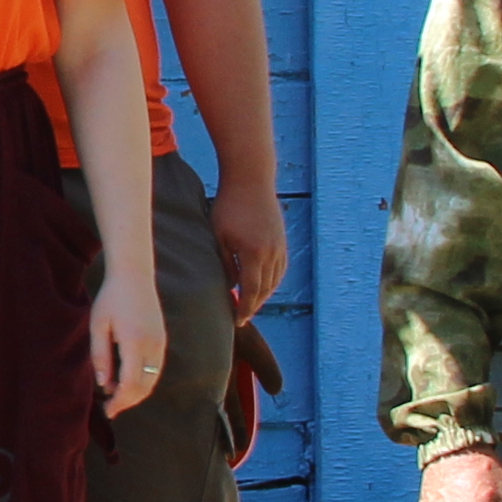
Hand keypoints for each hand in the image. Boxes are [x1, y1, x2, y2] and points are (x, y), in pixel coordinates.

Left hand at [91, 274, 168, 410]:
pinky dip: (143, 380)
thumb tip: (103, 384)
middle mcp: (152, 346)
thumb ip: (100, 356)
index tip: (108, 411)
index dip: (119, 401)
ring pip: (152, 379)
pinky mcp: (162, 340)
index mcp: (135, 342)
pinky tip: (127, 381)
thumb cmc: (111, 298)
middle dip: (128, 401)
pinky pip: (155, 369)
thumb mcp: (98, 326)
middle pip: (144, 386)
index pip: (130, 383)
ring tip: (116, 396)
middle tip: (110, 409)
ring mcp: (160, 343)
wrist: (134, 275)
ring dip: (136, 393)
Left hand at [208, 172, 291, 318]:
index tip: (237, 322)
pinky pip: (280, 269)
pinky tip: (263, 286)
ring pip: (275, 281)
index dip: (244, 309)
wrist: (251, 179)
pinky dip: (272, 281)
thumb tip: (230, 287)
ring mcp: (280, 246)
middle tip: (242, 318)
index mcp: (254, 254)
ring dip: (264, 296)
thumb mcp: (219, 236)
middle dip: (254, 306)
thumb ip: (225, 263)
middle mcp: (272, 253)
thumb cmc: (228, 205)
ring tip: (251, 304)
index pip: (250, 292)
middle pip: (265, 290)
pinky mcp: (282, 240)